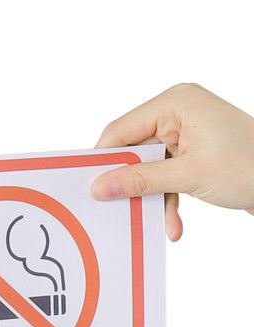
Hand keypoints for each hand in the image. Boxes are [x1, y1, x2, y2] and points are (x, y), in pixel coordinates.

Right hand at [91, 83, 253, 240]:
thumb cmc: (252, 166)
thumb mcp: (189, 176)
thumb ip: (139, 181)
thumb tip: (99, 186)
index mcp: (175, 104)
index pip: (120, 130)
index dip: (103, 160)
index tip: (89, 188)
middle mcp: (177, 113)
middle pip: (132, 152)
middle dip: (130, 185)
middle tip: (118, 209)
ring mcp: (185, 133)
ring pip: (147, 169)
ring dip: (151, 199)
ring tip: (160, 222)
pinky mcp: (192, 152)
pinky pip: (164, 177)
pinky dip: (166, 200)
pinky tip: (174, 223)